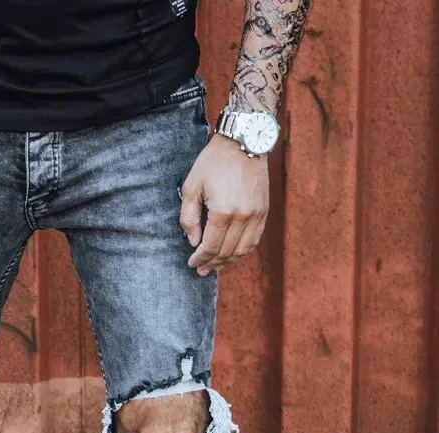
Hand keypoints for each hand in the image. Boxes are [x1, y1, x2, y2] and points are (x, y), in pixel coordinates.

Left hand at [181, 133, 269, 275]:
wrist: (244, 142)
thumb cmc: (214, 162)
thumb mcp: (192, 187)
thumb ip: (189, 218)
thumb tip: (193, 242)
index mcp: (223, 211)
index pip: (210, 246)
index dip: (200, 259)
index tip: (191, 263)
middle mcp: (242, 216)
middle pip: (226, 251)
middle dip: (212, 264)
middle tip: (201, 270)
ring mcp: (256, 215)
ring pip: (242, 250)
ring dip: (228, 262)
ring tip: (215, 267)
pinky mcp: (264, 211)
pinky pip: (254, 240)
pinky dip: (243, 252)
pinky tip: (232, 255)